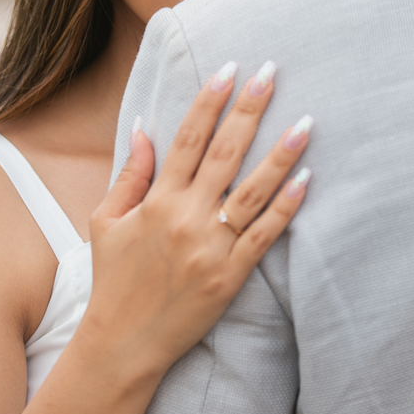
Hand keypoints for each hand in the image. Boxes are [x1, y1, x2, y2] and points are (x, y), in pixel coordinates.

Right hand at [82, 60, 310, 385]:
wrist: (123, 343)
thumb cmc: (114, 281)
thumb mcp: (106, 222)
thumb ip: (129, 174)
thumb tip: (146, 127)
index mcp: (157, 201)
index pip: (188, 139)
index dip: (209, 102)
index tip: (229, 71)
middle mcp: (185, 217)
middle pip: (225, 154)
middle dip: (249, 110)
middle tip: (271, 74)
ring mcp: (211, 246)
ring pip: (253, 191)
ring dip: (280, 155)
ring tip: (305, 122)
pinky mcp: (231, 274)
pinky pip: (265, 235)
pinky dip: (287, 207)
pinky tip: (307, 179)